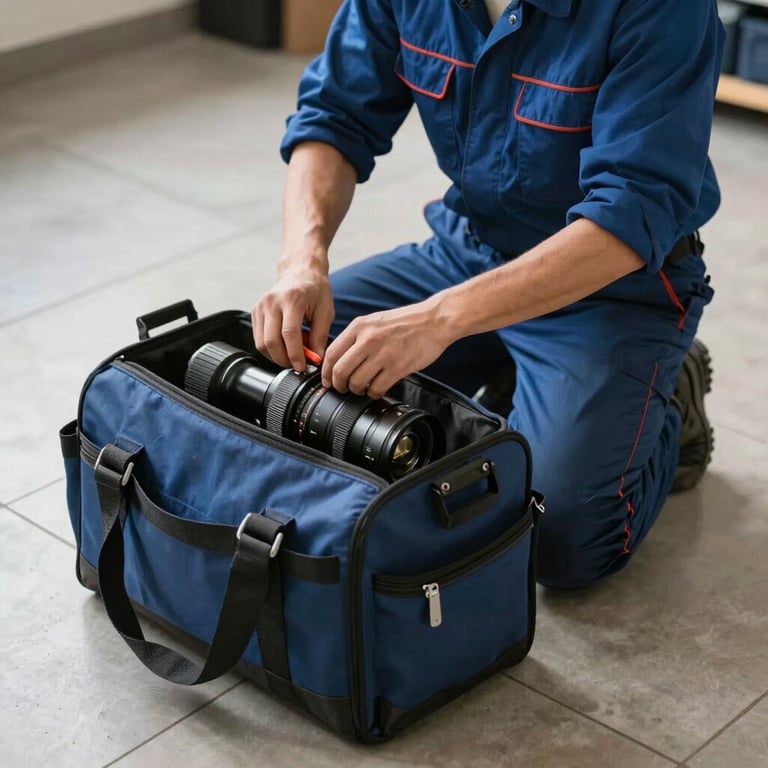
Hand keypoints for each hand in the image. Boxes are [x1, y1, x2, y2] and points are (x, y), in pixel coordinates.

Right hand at [251, 265, 333, 370]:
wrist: (300, 272)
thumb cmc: (315, 290)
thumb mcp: (326, 311)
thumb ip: (320, 336)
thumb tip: (316, 358)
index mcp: (292, 299)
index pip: (289, 334)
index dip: (295, 354)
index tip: (302, 367)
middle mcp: (272, 301)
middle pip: (271, 341)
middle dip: (284, 359)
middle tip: (297, 365)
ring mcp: (261, 306)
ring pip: (261, 343)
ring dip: (276, 356)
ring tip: (291, 356)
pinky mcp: (255, 312)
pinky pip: (258, 338)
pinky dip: (270, 348)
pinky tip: (283, 347)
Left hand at [321, 298, 452, 398]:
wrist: (435, 320)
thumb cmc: (406, 322)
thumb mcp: (375, 321)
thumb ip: (357, 337)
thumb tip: (340, 359)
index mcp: (359, 326)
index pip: (332, 354)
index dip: (326, 372)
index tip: (328, 381)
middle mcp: (368, 340)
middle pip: (340, 371)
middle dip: (339, 386)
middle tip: (343, 389)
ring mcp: (382, 354)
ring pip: (356, 382)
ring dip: (356, 391)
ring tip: (363, 389)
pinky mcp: (397, 367)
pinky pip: (376, 388)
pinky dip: (373, 393)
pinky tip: (377, 389)